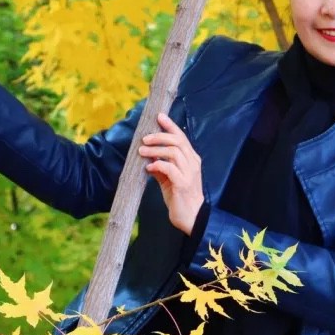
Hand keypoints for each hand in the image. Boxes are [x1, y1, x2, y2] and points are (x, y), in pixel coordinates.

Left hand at [138, 112, 203, 234]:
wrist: (192, 218)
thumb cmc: (180, 198)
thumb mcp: (169, 180)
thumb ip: (161, 167)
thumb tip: (148, 159)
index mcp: (191, 159)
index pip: (182, 137)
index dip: (170, 125)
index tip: (159, 116)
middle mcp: (193, 163)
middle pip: (177, 141)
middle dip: (159, 136)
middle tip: (144, 139)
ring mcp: (189, 173)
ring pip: (173, 152)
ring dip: (155, 150)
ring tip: (142, 152)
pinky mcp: (183, 184)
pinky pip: (169, 168)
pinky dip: (157, 164)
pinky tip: (149, 167)